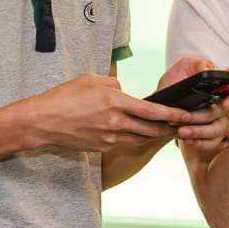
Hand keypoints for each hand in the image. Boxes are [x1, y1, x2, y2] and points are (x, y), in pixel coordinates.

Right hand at [28, 73, 194, 153]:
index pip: (152, 110)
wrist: (42, 121)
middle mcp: (115, 122)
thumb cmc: (64, 96)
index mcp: (115, 101)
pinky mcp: (101, 147)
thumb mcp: (91, 80)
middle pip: (151, 129)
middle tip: (179, 123)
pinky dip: (131, 136)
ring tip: (160, 127)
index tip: (186, 114)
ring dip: (151, 133)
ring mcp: (108, 137)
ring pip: (139, 137)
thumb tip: (125, 93)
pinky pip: (122, 141)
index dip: (172, 114)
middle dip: (168, 127)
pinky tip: (131, 130)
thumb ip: (114, 85)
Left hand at [158, 55, 228, 161]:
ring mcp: (218, 122)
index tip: (223, 104)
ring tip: (180, 131)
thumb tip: (208, 71)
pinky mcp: (210, 137)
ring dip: (198, 132)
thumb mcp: (185, 66)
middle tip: (182, 117)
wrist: (161, 101)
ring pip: (217, 130)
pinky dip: (199, 143)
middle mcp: (222, 106)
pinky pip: (211, 144)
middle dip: (200, 117)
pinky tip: (185, 139)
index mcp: (220, 89)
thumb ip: (199, 64)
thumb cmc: (175, 81)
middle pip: (221, 115)